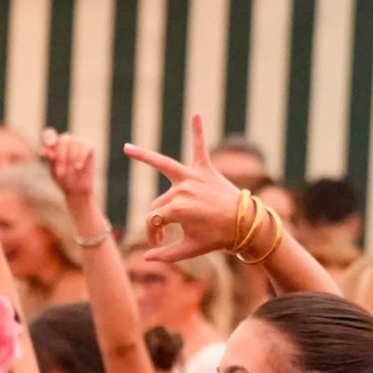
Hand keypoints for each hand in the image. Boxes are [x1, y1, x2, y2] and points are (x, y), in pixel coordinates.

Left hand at [41, 129, 98, 207]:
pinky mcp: (89, 147)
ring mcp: (78, 143)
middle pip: (63, 140)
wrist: (77, 189)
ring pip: (75, 143)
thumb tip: (44, 150)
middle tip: (61, 172)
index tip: (50, 144)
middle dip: (61, 156)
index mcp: (54, 145)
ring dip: (72, 157)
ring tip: (73, 170)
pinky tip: (78, 167)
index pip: (50, 134)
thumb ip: (50, 160)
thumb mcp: (54, 171)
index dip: (49, 137)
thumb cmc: (64, 179)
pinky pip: (85, 146)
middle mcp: (66, 141)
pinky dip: (81, 156)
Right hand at [123, 114, 241, 264]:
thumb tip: (145, 258)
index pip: (153, 219)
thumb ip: (166, 255)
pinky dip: (198, 131)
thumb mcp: (190, 250)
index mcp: (177, 209)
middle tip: (163, 236)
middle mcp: (182, 189)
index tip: (157, 244)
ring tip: (127, 149)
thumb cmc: (217, 239)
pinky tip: (197, 114)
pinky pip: (199, 147)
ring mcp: (193, 178)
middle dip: (157, 220)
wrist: (245, 225)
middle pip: (158, 202)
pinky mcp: (205, 169)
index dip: (152, 234)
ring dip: (144, 155)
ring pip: (163, 164)